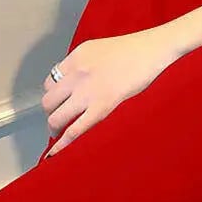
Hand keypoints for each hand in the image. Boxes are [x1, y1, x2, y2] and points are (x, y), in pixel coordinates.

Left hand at [41, 29, 174, 157]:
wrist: (153, 49)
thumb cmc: (134, 49)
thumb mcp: (99, 49)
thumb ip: (84, 65)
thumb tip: (75, 84)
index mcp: (76, 57)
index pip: (50, 81)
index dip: (53, 96)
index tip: (59, 103)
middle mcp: (77, 73)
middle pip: (48, 101)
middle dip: (51, 113)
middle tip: (59, 120)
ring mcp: (88, 90)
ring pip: (56, 117)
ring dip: (56, 128)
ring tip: (61, 133)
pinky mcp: (102, 105)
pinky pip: (74, 130)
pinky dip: (62, 145)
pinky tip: (55, 153)